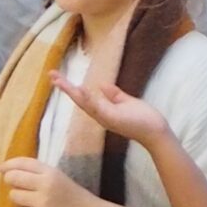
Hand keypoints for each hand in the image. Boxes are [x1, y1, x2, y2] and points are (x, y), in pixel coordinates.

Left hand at [0, 156, 94, 206]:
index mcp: (51, 171)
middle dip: (9, 179)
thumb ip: (41, 174)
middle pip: (15, 177)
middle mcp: (45, 184)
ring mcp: (43, 201)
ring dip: (15, 197)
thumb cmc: (74, 196)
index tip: (2, 167)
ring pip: (14, 195)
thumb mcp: (59, 178)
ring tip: (23, 200)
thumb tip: (15, 171)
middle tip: (10, 182)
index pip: (25, 162)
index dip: (10, 164)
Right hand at [50, 71, 168, 146]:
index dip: (69, 87)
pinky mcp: (112, 118)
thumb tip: (102, 85)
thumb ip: (113, 94)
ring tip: (58, 79)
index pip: (82, 97)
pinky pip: (97, 107)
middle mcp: (100, 115)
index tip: (57, 76)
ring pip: (84, 103)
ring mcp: (104, 117)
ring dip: (71, 91)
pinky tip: (80, 89)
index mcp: (102, 110)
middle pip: (78, 99)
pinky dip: (87, 99)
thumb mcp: (126, 101)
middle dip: (64, 87)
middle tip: (51, 74)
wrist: (155, 132)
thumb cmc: (143, 118)